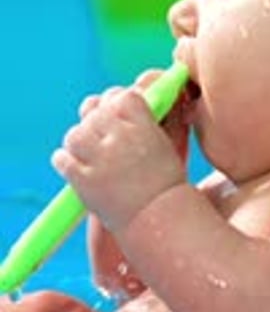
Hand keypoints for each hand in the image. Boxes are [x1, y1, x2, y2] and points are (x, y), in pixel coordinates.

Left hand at [51, 74, 187, 231]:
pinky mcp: (82, 180)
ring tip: (90, 154)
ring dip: (80, 141)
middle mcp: (120, 137)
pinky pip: (61, 158)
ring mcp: (99, 159)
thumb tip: (136, 89)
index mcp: (143, 125)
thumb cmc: (166, 183)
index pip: (122, 96)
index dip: (117, 102)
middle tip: (103, 136)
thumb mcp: (166, 142)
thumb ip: (147, 119)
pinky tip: (76, 167)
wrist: (159, 221)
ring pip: (75, 133)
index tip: (118, 113)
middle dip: (97, 119)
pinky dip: (65, 161)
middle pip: (95, 110)